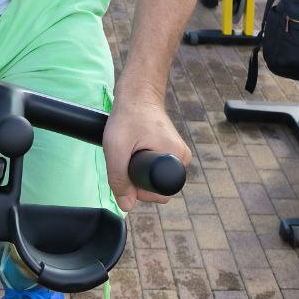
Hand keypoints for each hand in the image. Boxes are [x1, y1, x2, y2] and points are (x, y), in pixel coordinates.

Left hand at [103, 88, 190, 212]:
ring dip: (138, 171)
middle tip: (127, 156)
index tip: (128, 167)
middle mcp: (182, 157)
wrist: (138, 92)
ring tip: (131, 148)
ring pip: (154, 179)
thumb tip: (126, 205)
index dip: (139, 189)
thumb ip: (119, 179)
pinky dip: (142, 164)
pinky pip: (156, 169)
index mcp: (177, 157)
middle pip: (157, 188)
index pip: (159, 194)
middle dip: (138, 180)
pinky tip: (135, 148)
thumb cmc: (128, 115)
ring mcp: (178, 153)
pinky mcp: (171, 149)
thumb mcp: (116, 148)